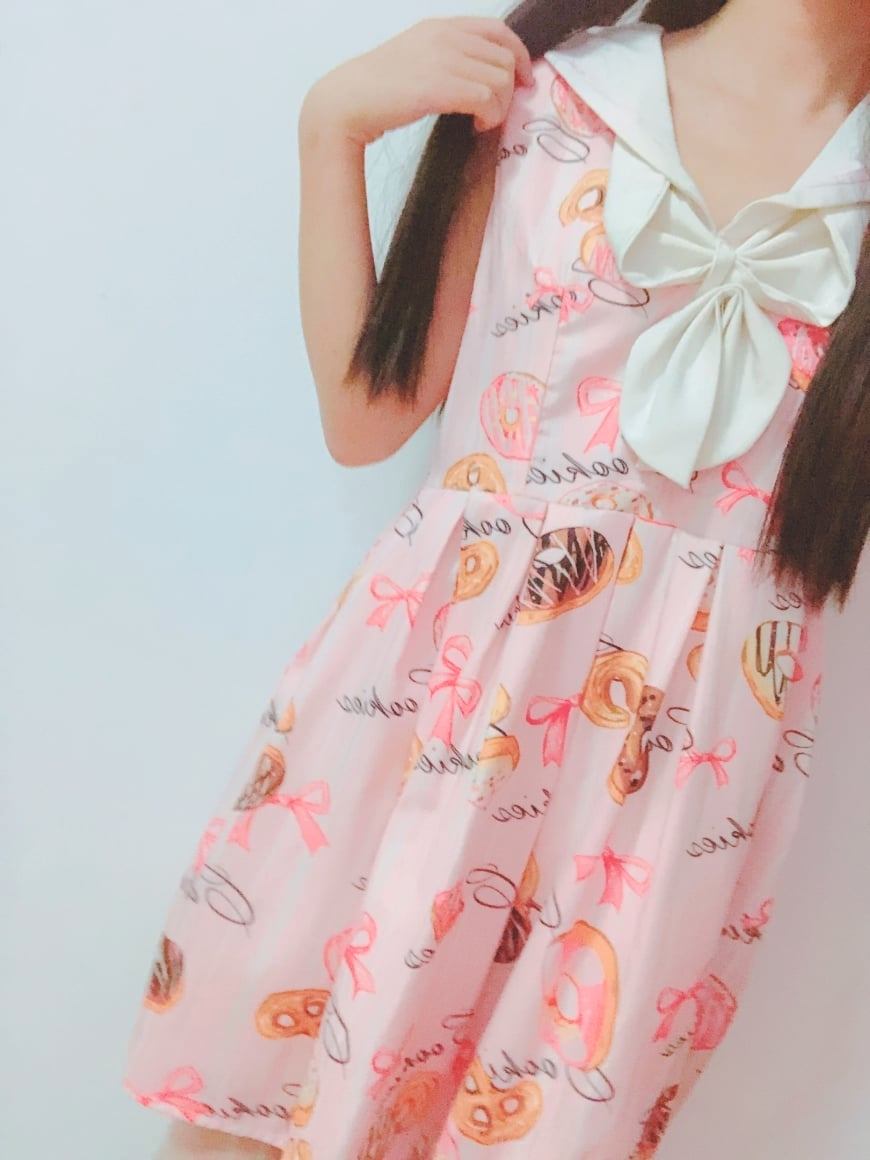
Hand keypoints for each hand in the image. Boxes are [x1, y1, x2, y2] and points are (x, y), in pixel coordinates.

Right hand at [301, 16, 534, 145]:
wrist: (346, 102)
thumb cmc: (377, 90)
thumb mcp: (415, 58)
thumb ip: (446, 58)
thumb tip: (478, 78)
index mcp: (440, 27)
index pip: (497, 30)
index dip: (519, 55)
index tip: (523, 80)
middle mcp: (445, 36)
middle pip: (505, 58)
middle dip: (509, 90)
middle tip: (494, 113)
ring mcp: (442, 59)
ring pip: (501, 80)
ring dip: (499, 107)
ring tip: (482, 122)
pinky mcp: (439, 86)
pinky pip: (487, 98)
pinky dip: (489, 117)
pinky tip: (476, 127)